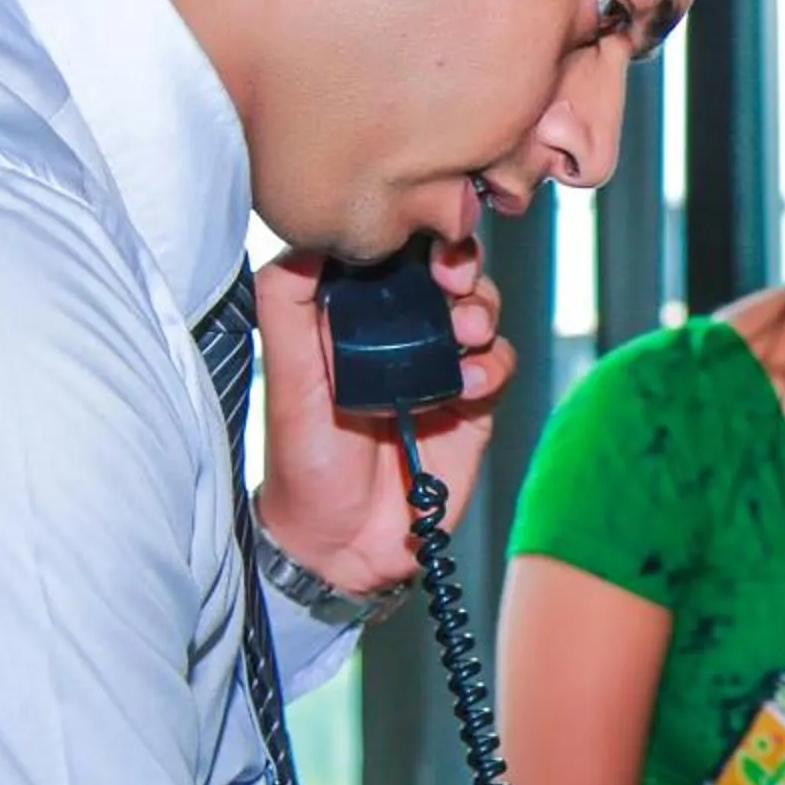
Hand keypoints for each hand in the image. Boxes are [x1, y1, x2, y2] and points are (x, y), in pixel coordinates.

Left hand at [250, 237, 515, 593]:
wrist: (345, 544)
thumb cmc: (304, 466)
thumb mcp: (286, 380)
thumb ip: (287, 307)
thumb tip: (307, 240)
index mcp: (352, 318)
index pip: (392, 258)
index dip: (414, 241)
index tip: (421, 246)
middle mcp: (399, 335)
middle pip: (448, 275)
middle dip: (462, 268)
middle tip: (455, 281)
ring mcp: (440, 368)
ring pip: (481, 313)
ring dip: (482, 312)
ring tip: (467, 333)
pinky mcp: (472, 407)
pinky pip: (498, 367)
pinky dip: (492, 367)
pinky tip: (467, 387)